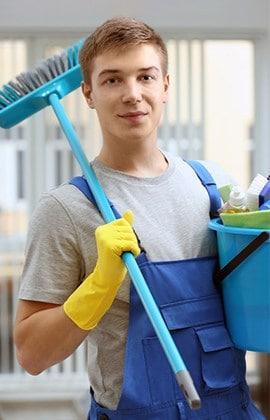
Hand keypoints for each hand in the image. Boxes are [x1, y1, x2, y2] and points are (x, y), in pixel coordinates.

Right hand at [63, 210, 139, 329]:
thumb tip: (129, 212)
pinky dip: (133, 252)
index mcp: (102, 229)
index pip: (124, 222)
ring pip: (131, 237)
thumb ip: (124, 226)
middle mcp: (102, 231)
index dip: (128, 235)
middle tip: (122, 253)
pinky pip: (131, 244)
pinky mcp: (110, 245)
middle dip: (131, 241)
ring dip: (133, 248)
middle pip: (129, 229)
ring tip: (122, 256)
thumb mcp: (120, 241)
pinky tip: (124, 258)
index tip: (120, 246)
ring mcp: (105, 238)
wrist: (106, 279)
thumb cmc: (115, 261)